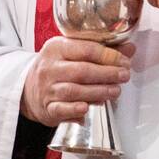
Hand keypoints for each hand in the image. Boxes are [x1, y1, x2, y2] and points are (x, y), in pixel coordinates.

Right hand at [19, 37, 136, 126]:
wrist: (28, 88)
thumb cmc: (57, 67)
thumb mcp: (73, 52)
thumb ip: (102, 50)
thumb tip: (130, 48)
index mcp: (57, 47)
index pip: (86, 49)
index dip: (109, 56)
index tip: (124, 61)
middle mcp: (50, 67)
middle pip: (82, 71)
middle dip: (107, 74)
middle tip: (124, 76)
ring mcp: (47, 88)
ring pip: (74, 91)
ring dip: (98, 92)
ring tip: (115, 91)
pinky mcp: (47, 107)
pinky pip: (61, 109)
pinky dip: (75, 110)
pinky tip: (87, 108)